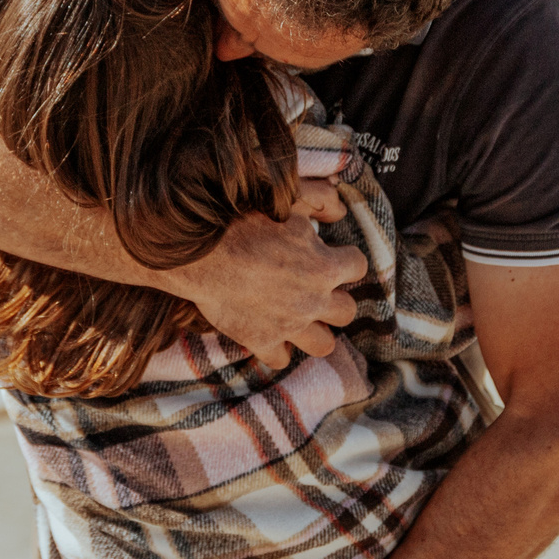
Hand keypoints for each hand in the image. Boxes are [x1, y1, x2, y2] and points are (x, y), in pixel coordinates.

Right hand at [171, 180, 364, 362]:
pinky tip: (270, 332)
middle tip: (317, 290)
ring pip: (324, 345)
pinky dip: (277, 348)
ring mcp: (289, 325)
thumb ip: (321, 200)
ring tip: (302, 318)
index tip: (331, 256)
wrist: (201, 253)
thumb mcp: (289, 199)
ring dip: (316, 332)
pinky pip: (281, 359)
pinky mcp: (261, 340)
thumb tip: (340, 210)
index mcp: (326, 266)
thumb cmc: (244, 222)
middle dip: (336, 300)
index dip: (345, 260)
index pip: (357, 267)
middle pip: (347, 312)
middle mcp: (314, 300)